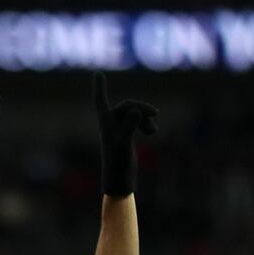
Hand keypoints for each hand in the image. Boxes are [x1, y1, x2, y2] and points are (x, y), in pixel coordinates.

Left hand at [93, 71, 157, 196]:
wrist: (119, 180)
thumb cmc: (118, 163)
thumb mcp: (124, 143)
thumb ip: (129, 126)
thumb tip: (135, 111)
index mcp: (105, 122)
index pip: (101, 100)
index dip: (100, 87)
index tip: (98, 73)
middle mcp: (110, 123)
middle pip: (128, 105)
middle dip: (142, 109)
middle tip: (155, 114)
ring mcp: (119, 128)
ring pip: (135, 113)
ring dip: (146, 117)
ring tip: (153, 131)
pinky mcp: (127, 135)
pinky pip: (138, 121)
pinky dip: (146, 124)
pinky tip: (153, 132)